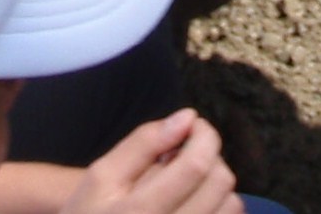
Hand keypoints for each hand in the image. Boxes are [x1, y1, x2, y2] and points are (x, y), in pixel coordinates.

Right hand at [60, 112, 239, 213]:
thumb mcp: (102, 176)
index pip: (197, 166)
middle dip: (210, 156)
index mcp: (142, 212)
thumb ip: (143, 143)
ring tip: (187, 182)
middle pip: (220, 183)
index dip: (204, 135)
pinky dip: (218, 206)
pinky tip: (193, 202)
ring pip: (232, 206)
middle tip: (184, 154)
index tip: (193, 125)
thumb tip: (187, 117)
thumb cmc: (89, 212)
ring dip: (216, 184)